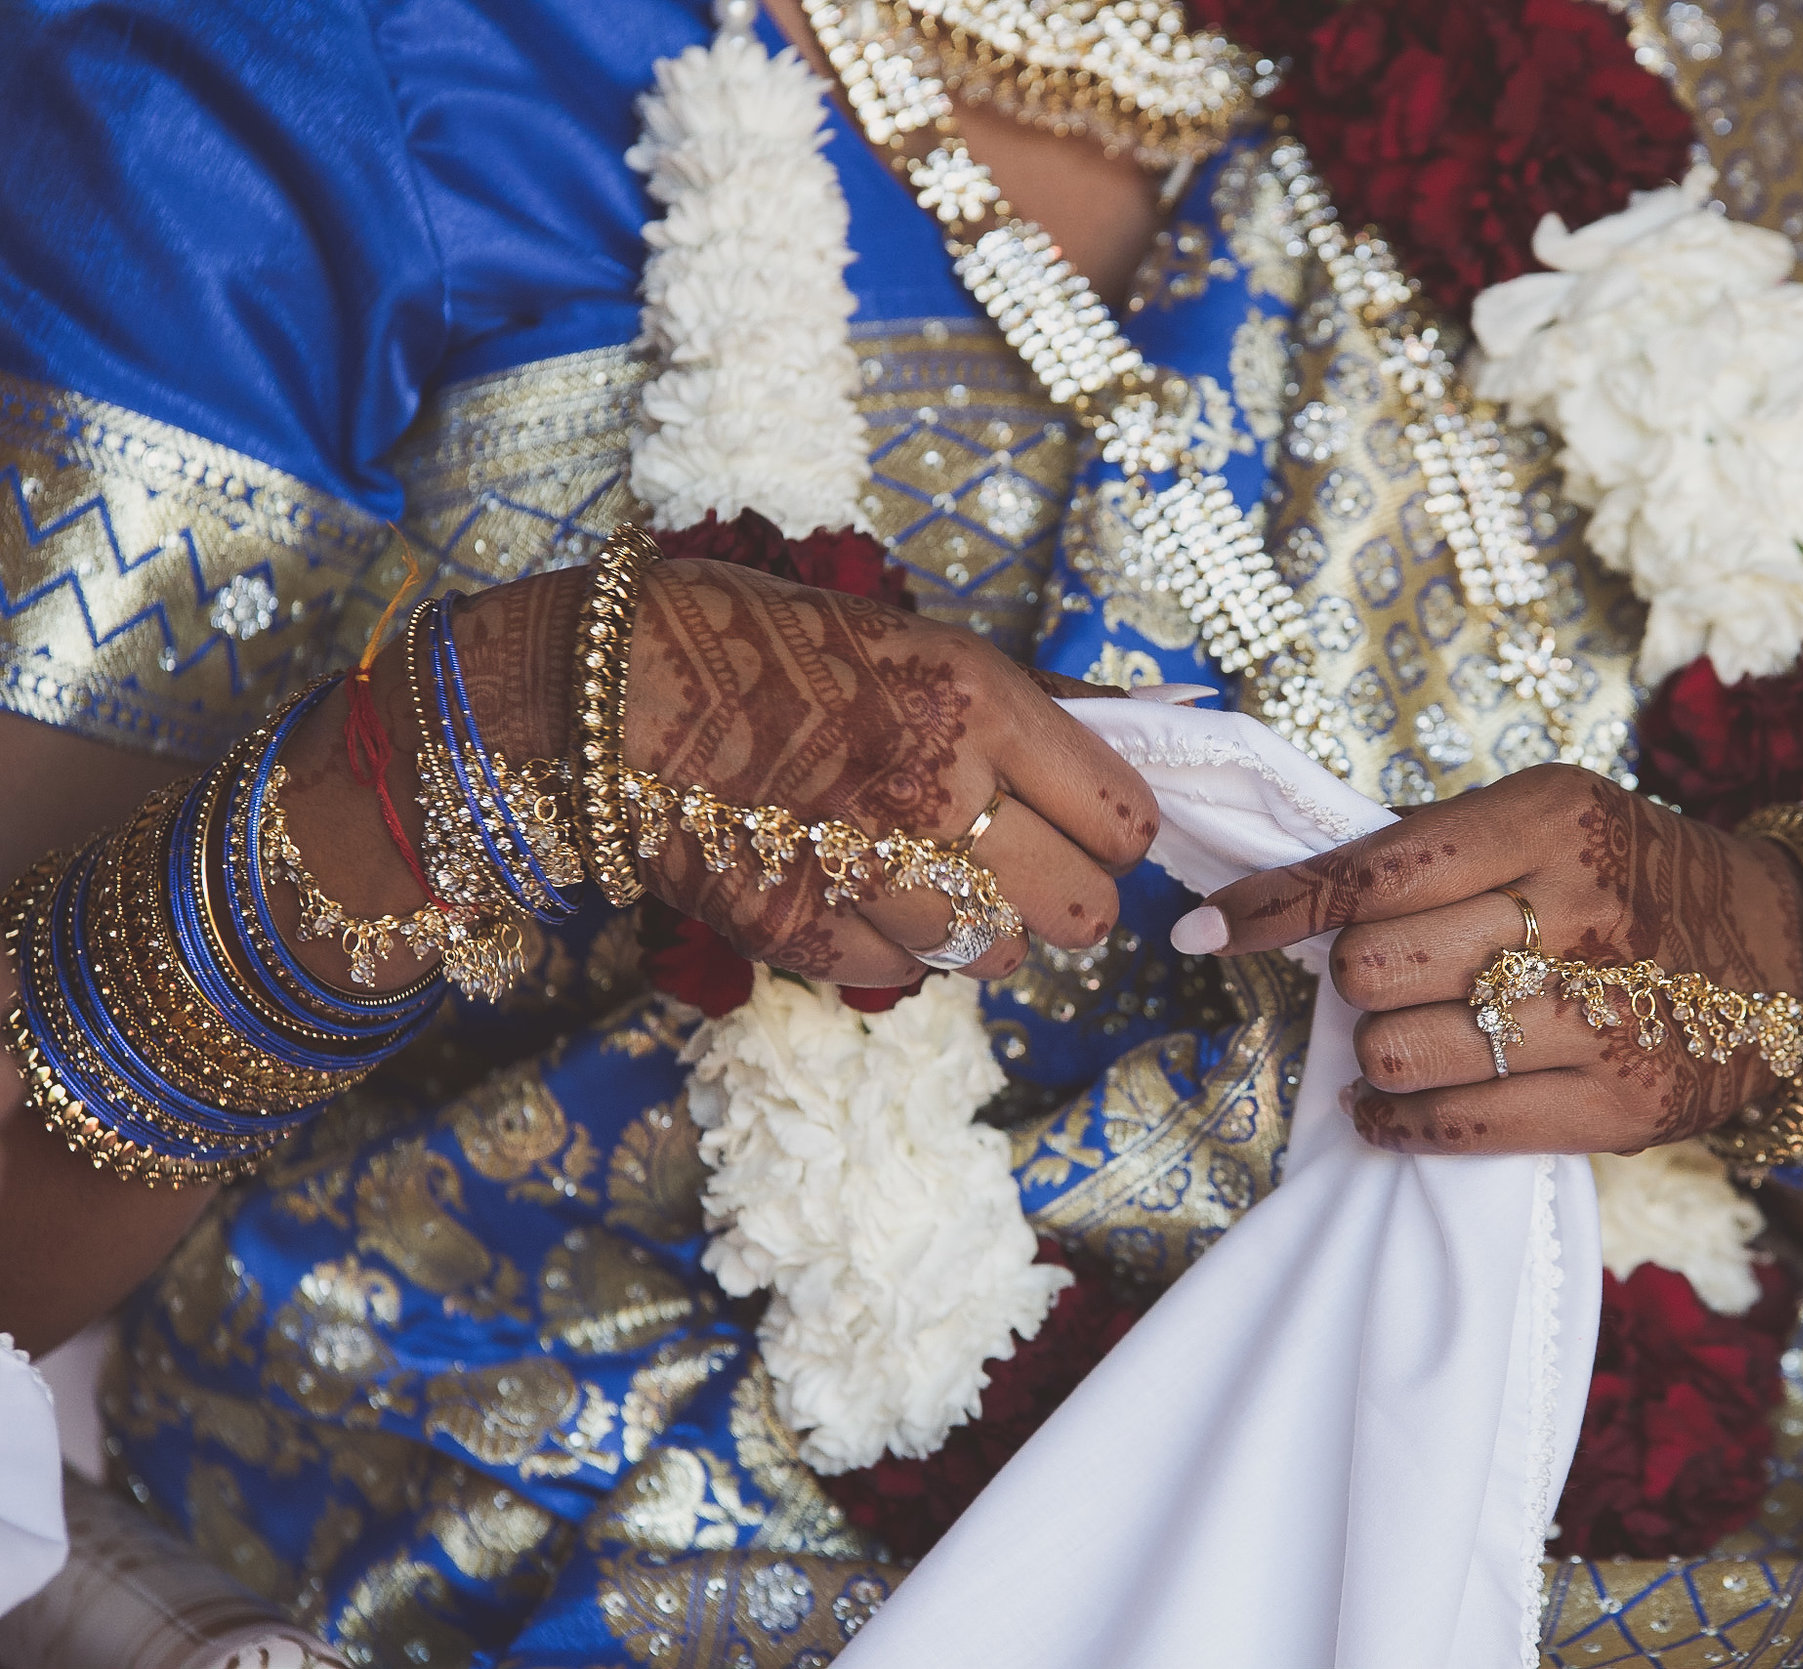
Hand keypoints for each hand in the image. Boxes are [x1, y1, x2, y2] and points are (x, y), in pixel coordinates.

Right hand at [455, 560, 1158, 983]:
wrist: (601, 692)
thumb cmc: (759, 641)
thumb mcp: (917, 641)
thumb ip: (1037, 703)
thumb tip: (1154, 722)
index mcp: (980, 704)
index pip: (1123, 821)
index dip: (1114, 830)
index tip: (1087, 821)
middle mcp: (941, 794)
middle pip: (1085, 913)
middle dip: (1068, 896)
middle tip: (1025, 865)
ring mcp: (874, 876)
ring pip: (1001, 957)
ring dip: (984, 927)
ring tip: (928, 871)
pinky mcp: (809, 936)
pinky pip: (908, 974)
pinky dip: (898, 946)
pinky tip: (858, 886)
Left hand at [1174, 765, 1802, 1154]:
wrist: (1791, 961)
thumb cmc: (1637, 877)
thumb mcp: (1555, 816)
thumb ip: (1439, 843)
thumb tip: (1295, 884)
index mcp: (1553, 819)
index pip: (1374, 868)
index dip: (1274, 904)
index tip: (1203, 928)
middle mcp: (1579, 912)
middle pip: (1373, 965)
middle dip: (1353, 976)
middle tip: (1388, 975)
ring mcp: (1602, 1016)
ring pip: (1400, 1049)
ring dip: (1377, 1050)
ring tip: (1410, 1035)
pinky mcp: (1616, 1106)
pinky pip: (1453, 1125)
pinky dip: (1399, 1120)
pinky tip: (1399, 1104)